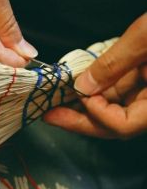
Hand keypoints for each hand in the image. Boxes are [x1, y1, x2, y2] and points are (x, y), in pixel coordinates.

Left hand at [45, 13, 146, 138]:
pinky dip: (94, 93)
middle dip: (78, 121)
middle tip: (50, 115)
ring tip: (55, 103)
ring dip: (81, 108)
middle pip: (113, 124)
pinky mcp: (142, 84)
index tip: (82, 94)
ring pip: (111, 111)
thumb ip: (115, 64)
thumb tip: (82, 86)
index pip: (125, 125)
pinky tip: (75, 89)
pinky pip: (116, 95)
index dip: (99, 114)